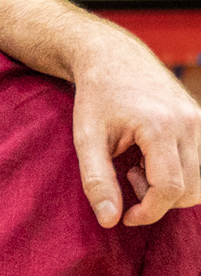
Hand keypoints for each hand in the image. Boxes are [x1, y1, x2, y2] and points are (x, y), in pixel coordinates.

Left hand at [73, 52, 200, 227]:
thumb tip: (110, 220)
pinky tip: (148, 156)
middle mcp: (190, 122)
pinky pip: (200, 161)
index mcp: (161, 127)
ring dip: (170, 186)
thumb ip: (97, 180)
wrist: (110, 55)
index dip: (149, 211)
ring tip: (136, 166)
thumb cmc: (95, 96)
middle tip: (127, 179)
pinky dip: (178, 171)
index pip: (171, 189)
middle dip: (159, 200)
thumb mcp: (86, 138)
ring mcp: (200, 119)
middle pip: (192, 189)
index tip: (125, 216)